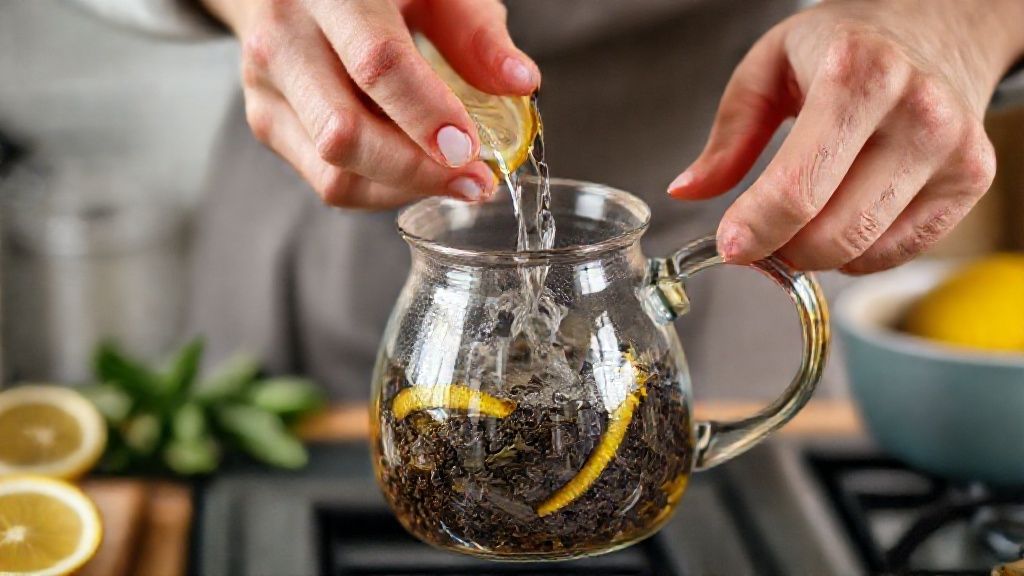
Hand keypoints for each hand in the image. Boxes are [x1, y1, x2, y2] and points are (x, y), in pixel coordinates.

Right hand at [201, 0, 539, 208]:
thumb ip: (475, 30)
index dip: (428, 114)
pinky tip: (416, 174)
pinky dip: (380, 189)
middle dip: (418, 171)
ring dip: (403, 189)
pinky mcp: (265, 121)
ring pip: (333, 171)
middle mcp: (284, 38)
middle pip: (344, 133)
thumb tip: (520, 82)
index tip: (471, 150)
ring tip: (452, 181)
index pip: (377, 63)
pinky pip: (326, 181)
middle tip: (475, 181)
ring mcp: (266, 86)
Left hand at [668, 0, 1023, 272]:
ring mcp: (954, 149)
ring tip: (802, 221)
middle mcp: (917, 111)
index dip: (755, 230)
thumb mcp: (769, 67)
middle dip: (781, 248)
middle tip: (762, 235)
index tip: (731, 244)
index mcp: (858, 73)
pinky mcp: (973, 180)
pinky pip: (897, 253)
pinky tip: (846, 216)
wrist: (938, 26)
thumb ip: (728, 135)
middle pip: (830, 233)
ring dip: (816, 253)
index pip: (797, 188)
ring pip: (862, 251)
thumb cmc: (846, 47)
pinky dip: (858, 253)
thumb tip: (687, 191)